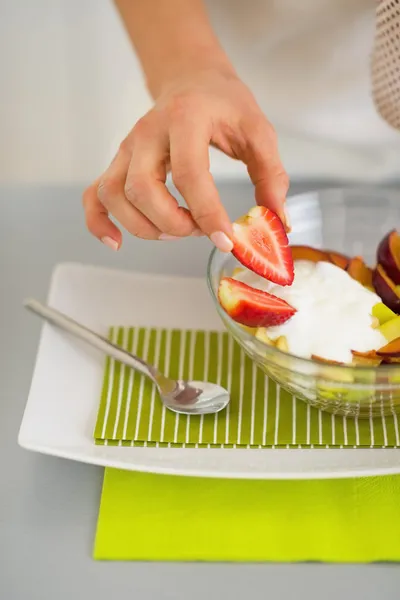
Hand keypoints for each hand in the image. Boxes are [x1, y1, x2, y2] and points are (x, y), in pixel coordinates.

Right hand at [83, 68, 289, 251]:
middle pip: (142, 189)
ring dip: (143, 227)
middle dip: (172, 223)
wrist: (191, 80)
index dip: (207, 213)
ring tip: (175, 231)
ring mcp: (127, 148)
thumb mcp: (258, 131)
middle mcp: (148, 133)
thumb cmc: (223, 104)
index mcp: (185, 119)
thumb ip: (271, 175)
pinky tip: (117, 242)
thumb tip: (279, 223)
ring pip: (114, 195)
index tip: (226, 240)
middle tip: (199, 230)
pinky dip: (99, 222)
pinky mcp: (118, 162)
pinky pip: (94, 195)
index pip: (189, 173)